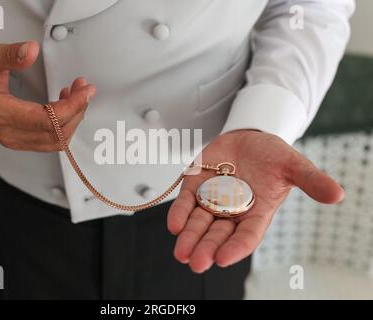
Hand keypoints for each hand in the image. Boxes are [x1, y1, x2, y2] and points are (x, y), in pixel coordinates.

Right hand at [0, 41, 95, 151]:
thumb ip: (10, 55)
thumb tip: (31, 51)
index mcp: (1, 113)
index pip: (48, 120)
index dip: (72, 107)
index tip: (84, 91)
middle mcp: (9, 132)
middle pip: (57, 134)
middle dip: (77, 112)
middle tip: (83, 90)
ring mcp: (13, 139)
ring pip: (55, 141)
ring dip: (72, 120)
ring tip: (75, 96)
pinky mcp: (18, 139)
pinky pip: (48, 140)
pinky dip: (62, 126)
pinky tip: (63, 106)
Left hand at [167, 130, 343, 272]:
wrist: (248, 137)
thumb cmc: (272, 155)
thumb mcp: (292, 165)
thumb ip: (310, 180)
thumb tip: (337, 195)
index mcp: (257, 213)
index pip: (246, 236)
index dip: (236, 248)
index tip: (223, 259)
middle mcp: (232, 212)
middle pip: (218, 234)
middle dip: (207, 248)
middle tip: (197, 262)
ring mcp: (212, 199)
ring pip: (199, 223)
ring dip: (190, 237)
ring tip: (181, 252)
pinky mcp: (196, 185)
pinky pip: (187, 202)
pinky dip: (180, 213)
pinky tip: (174, 225)